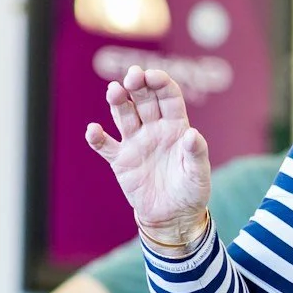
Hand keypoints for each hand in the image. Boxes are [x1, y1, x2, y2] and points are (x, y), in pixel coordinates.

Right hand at [84, 66, 213, 249]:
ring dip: (117, 101)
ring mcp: (135, 142)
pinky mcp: (120, 160)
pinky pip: (105, 145)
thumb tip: (193, 134)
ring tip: (114, 91)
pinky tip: (93, 130)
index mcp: (176, 126)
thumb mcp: (199, 174)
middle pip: (143, 99)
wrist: (173, 217)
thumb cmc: (191, 192)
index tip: (153, 76)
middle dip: (137, 85)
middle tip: (132, 77)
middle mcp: (154, 129)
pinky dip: (97, 138)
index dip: (160, 83)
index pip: (167, 96)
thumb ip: (197, 153)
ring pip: (123, 114)